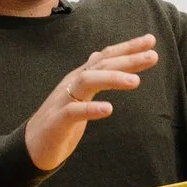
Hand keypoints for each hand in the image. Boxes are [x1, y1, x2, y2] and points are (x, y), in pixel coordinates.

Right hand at [25, 33, 158, 175]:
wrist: (33, 146)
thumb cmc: (59, 120)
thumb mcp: (78, 94)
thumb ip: (91, 76)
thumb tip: (99, 54)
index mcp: (80, 77)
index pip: (105, 56)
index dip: (127, 48)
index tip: (151, 40)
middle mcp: (72, 83)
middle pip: (101, 64)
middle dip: (127, 59)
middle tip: (153, 55)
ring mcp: (64, 100)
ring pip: (87, 81)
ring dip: (112, 78)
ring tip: (135, 82)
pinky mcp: (57, 121)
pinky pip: (74, 111)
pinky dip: (91, 109)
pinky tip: (108, 109)